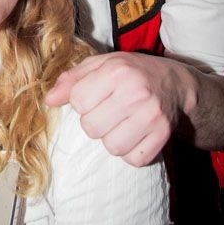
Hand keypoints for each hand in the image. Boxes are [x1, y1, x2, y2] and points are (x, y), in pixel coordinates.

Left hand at [45, 52, 191, 165]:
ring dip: (112, 139)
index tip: (96, 95)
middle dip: (95, 122)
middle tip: (109, 111)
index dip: (82, 101)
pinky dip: (131, 152)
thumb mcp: (101, 65)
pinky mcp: (163, 135)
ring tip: (122, 123)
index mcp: (117, 70)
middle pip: (91, 128)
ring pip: (111, 147)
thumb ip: (72, 80)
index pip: (78, 100)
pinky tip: (136, 134)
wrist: (175, 83)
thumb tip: (48, 100)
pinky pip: (133, 159)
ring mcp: (152, 115)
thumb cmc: (131, 73)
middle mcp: (136, 92)